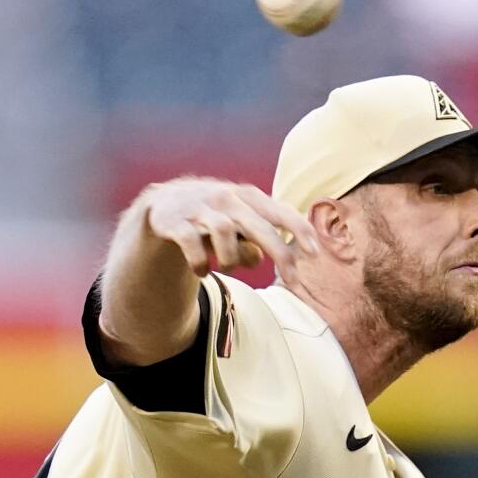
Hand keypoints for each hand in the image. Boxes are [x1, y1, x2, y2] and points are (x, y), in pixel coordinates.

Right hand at [141, 178, 318, 287]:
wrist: (162, 204)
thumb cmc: (212, 217)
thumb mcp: (238, 224)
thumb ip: (254, 240)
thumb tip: (259, 259)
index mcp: (247, 197)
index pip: (279, 211)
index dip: (299, 229)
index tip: (315, 253)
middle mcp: (226, 198)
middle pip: (259, 226)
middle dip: (280, 253)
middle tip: (294, 280)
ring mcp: (199, 209)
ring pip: (225, 233)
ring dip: (230, 259)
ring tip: (225, 268)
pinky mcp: (175, 222)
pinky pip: (193, 246)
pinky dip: (200, 264)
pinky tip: (201, 272)